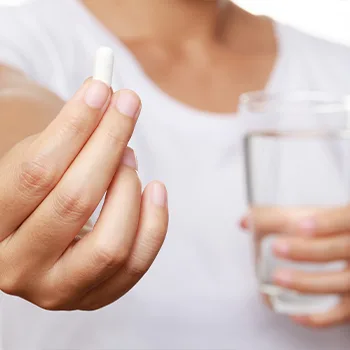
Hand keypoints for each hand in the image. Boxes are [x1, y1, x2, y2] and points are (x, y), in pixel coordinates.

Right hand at [0, 79, 167, 309]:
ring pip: (110, 243)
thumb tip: (112, 99)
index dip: (74, 126)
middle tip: (127, 106)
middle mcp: (16, 266)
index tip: (103, 88)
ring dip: (128, 187)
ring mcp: (56, 291)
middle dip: (108, 144)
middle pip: (74, 202)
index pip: (37, 170)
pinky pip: (136, 265)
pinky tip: (155, 189)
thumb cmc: (38, 187)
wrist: (37, 232)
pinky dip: (154, 223)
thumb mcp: (38, 159)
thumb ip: (70, 133)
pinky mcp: (93, 298)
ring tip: (129, 155)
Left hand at [240, 207, 349, 327]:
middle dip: (306, 250)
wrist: (344, 253)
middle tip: (276, 248)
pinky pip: (342, 314)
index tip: (300, 226)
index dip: (325, 222)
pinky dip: (319, 317)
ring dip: (307, 282)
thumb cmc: (327, 234)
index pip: (343, 218)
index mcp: (348, 223)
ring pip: (341, 282)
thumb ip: (279, 216)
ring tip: (278, 277)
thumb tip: (246, 221)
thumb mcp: (310, 218)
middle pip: (338, 249)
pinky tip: (295, 314)